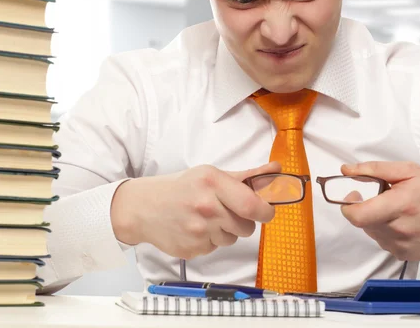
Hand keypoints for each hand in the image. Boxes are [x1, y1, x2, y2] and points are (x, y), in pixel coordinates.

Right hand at [110, 161, 280, 258]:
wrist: (142, 208)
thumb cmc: (180, 188)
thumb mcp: (211, 174)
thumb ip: (246, 176)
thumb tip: (277, 170)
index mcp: (212, 183)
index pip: (252, 205)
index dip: (265, 211)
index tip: (266, 211)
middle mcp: (206, 207)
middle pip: (246, 226)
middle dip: (244, 221)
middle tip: (228, 212)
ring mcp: (198, 231)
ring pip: (232, 239)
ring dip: (226, 232)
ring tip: (207, 219)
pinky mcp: (192, 249)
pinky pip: (215, 248)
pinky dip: (210, 241)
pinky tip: (195, 229)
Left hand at [339, 161, 419, 260]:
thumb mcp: (409, 170)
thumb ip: (375, 169)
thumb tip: (346, 170)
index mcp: (400, 206)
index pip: (358, 215)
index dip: (348, 205)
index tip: (352, 194)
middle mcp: (399, 230)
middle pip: (363, 222)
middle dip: (365, 208)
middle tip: (382, 197)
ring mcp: (401, 246)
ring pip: (371, 232)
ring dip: (375, 219)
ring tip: (396, 210)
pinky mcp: (403, 255)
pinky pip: (382, 241)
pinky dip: (385, 230)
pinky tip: (402, 222)